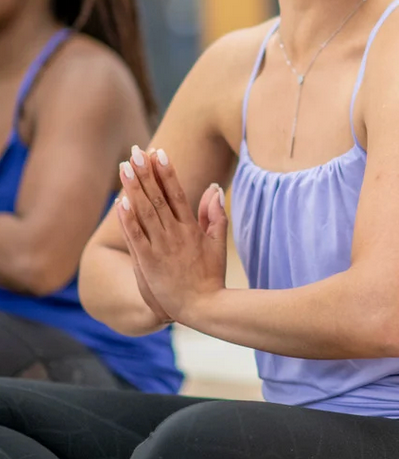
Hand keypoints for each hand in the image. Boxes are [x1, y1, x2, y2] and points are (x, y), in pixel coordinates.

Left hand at [117, 146, 227, 324]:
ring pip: (145, 212)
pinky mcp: (148, 262)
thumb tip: (214, 188)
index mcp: (191, 228)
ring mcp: (160, 247)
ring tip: (125, 167)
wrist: (203, 307)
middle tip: (137, 151)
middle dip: (147, 173)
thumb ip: (215, 215)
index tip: (160, 153)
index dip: (167, 172)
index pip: (177, 193)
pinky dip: (128, 219)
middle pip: (158, 197)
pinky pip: (136, 237)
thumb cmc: (211, 276)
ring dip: (134, 188)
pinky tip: (120, 202)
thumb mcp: (218, 243)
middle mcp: (175, 234)